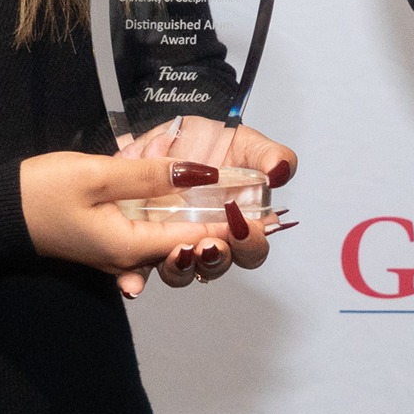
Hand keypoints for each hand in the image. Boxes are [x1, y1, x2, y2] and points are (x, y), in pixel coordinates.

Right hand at [19, 150, 271, 298]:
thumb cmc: (43, 192)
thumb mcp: (98, 175)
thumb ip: (149, 175)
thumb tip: (199, 174)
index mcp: (129, 246)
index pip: (193, 239)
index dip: (229, 226)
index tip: (262, 213)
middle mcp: (128, 256)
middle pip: (187, 248)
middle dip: (222, 232)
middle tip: (257, 210)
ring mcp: (118, 250)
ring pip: (171, 241)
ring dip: (202, 229)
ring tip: (234, 207)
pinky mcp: (110, 236)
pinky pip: (151, 235)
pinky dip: (175, 224)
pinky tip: (194, 210)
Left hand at [150, 122, 299, 292]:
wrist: (170, 133)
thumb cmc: (215, 142)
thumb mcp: (248, 143)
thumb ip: (272, 156)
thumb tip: (281, 172)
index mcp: (238, 223)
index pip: (251, 248)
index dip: (250, 245)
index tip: (243, 228)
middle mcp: (207, 237)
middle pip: (216, 266)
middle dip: (214, 260)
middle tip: (209, 245)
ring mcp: (174, 240)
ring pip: (179, 271)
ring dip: (180, 268)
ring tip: (178, 251)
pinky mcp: (142, 238)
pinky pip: (138, 266)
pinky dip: (135, 278)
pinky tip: (133, 281)